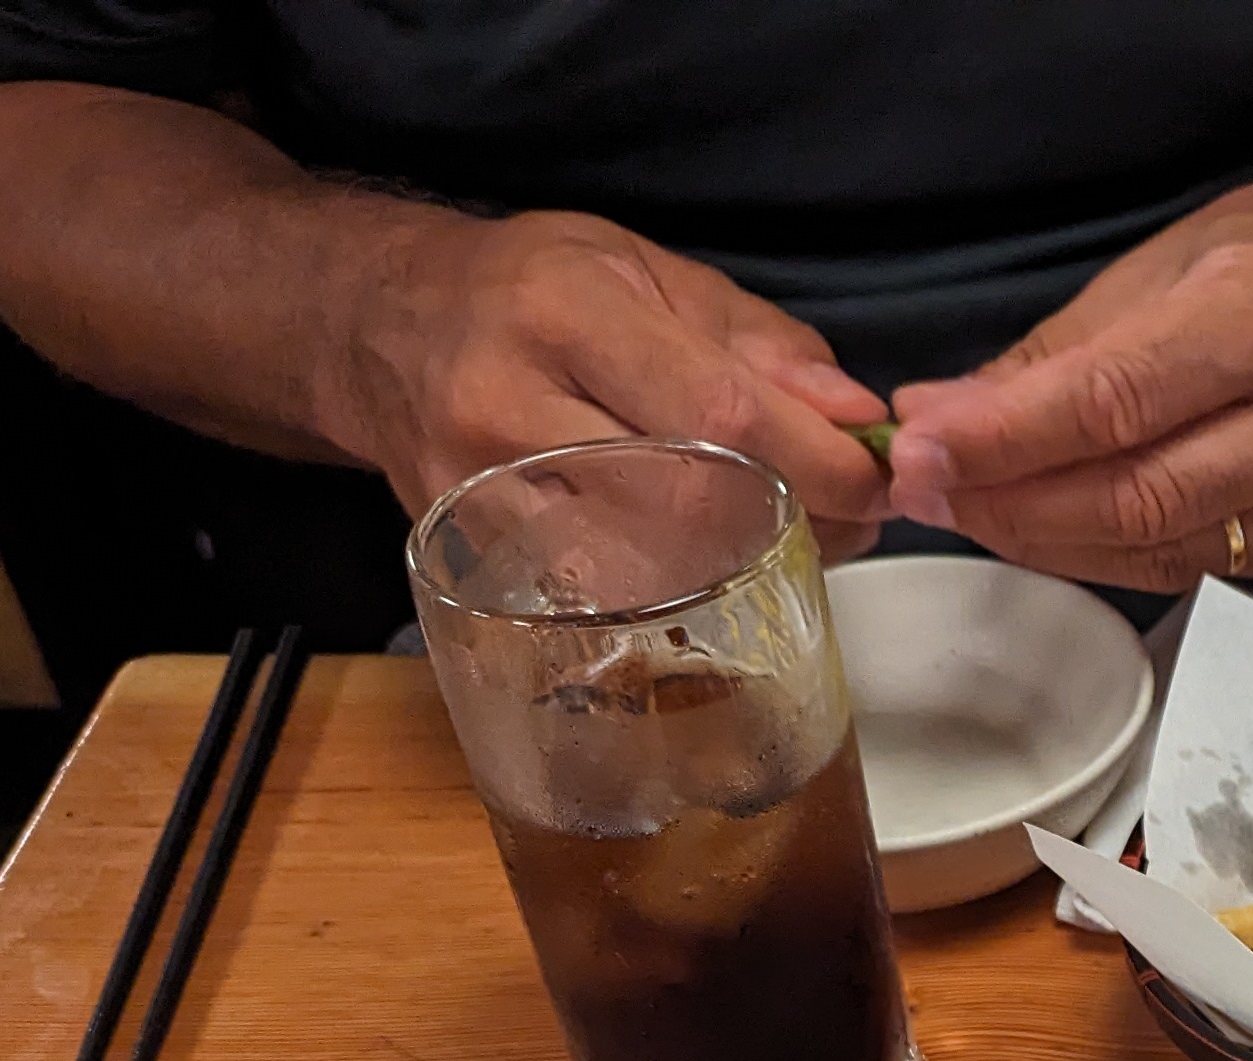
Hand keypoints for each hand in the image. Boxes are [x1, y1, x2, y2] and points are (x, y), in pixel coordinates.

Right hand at [327, 209, 891, 550]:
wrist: (378, 327)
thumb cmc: (526, 292)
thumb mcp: (642, 271)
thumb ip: (755, 340)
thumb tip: (852, 416)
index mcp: (564, 310)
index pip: (719, 411)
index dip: (817, 461)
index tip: (875, 477)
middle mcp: (508, 402)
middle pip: (687, 505)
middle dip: (797, 521)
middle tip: (848, 515)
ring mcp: (478, 491)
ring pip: (648, 570)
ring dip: (747, 566)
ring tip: (789, 534)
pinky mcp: (469, 555)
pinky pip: (601, 598)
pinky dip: (679, 590)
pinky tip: (713, 563)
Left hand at [877, 168, 1252, 589]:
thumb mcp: (1167, 261)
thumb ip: (1060, 352)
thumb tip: (944, 418)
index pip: (1117, 401)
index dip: (1007, 438)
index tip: (917, 448)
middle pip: (1134, 495)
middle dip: (1010, 500)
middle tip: (923, 488)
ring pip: (1155, 550)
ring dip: (1042, 537)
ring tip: (968, 506)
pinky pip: (1185, 569)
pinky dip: (1099, 555)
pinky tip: (1046, 527)